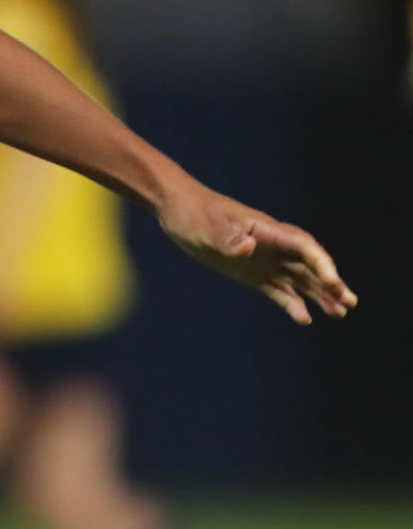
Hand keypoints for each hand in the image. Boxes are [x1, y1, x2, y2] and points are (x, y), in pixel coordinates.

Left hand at [158, 185, 357, 324]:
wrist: (178, 210)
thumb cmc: (195, 214)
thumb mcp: (208, 226)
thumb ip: (229, 238)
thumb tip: (249, 247)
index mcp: (268, 230)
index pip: (304, 247)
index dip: (321, 264)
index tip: (332, 282)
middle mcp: (273, 246)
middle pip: (310, 265)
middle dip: (331, 282)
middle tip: (349, 302)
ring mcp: (265, 260)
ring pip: (301, 279)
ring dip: (320, 295)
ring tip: (339, 313)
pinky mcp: (253, 273)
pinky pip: (279, 290)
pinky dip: (292, 303)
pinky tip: (304, 319)